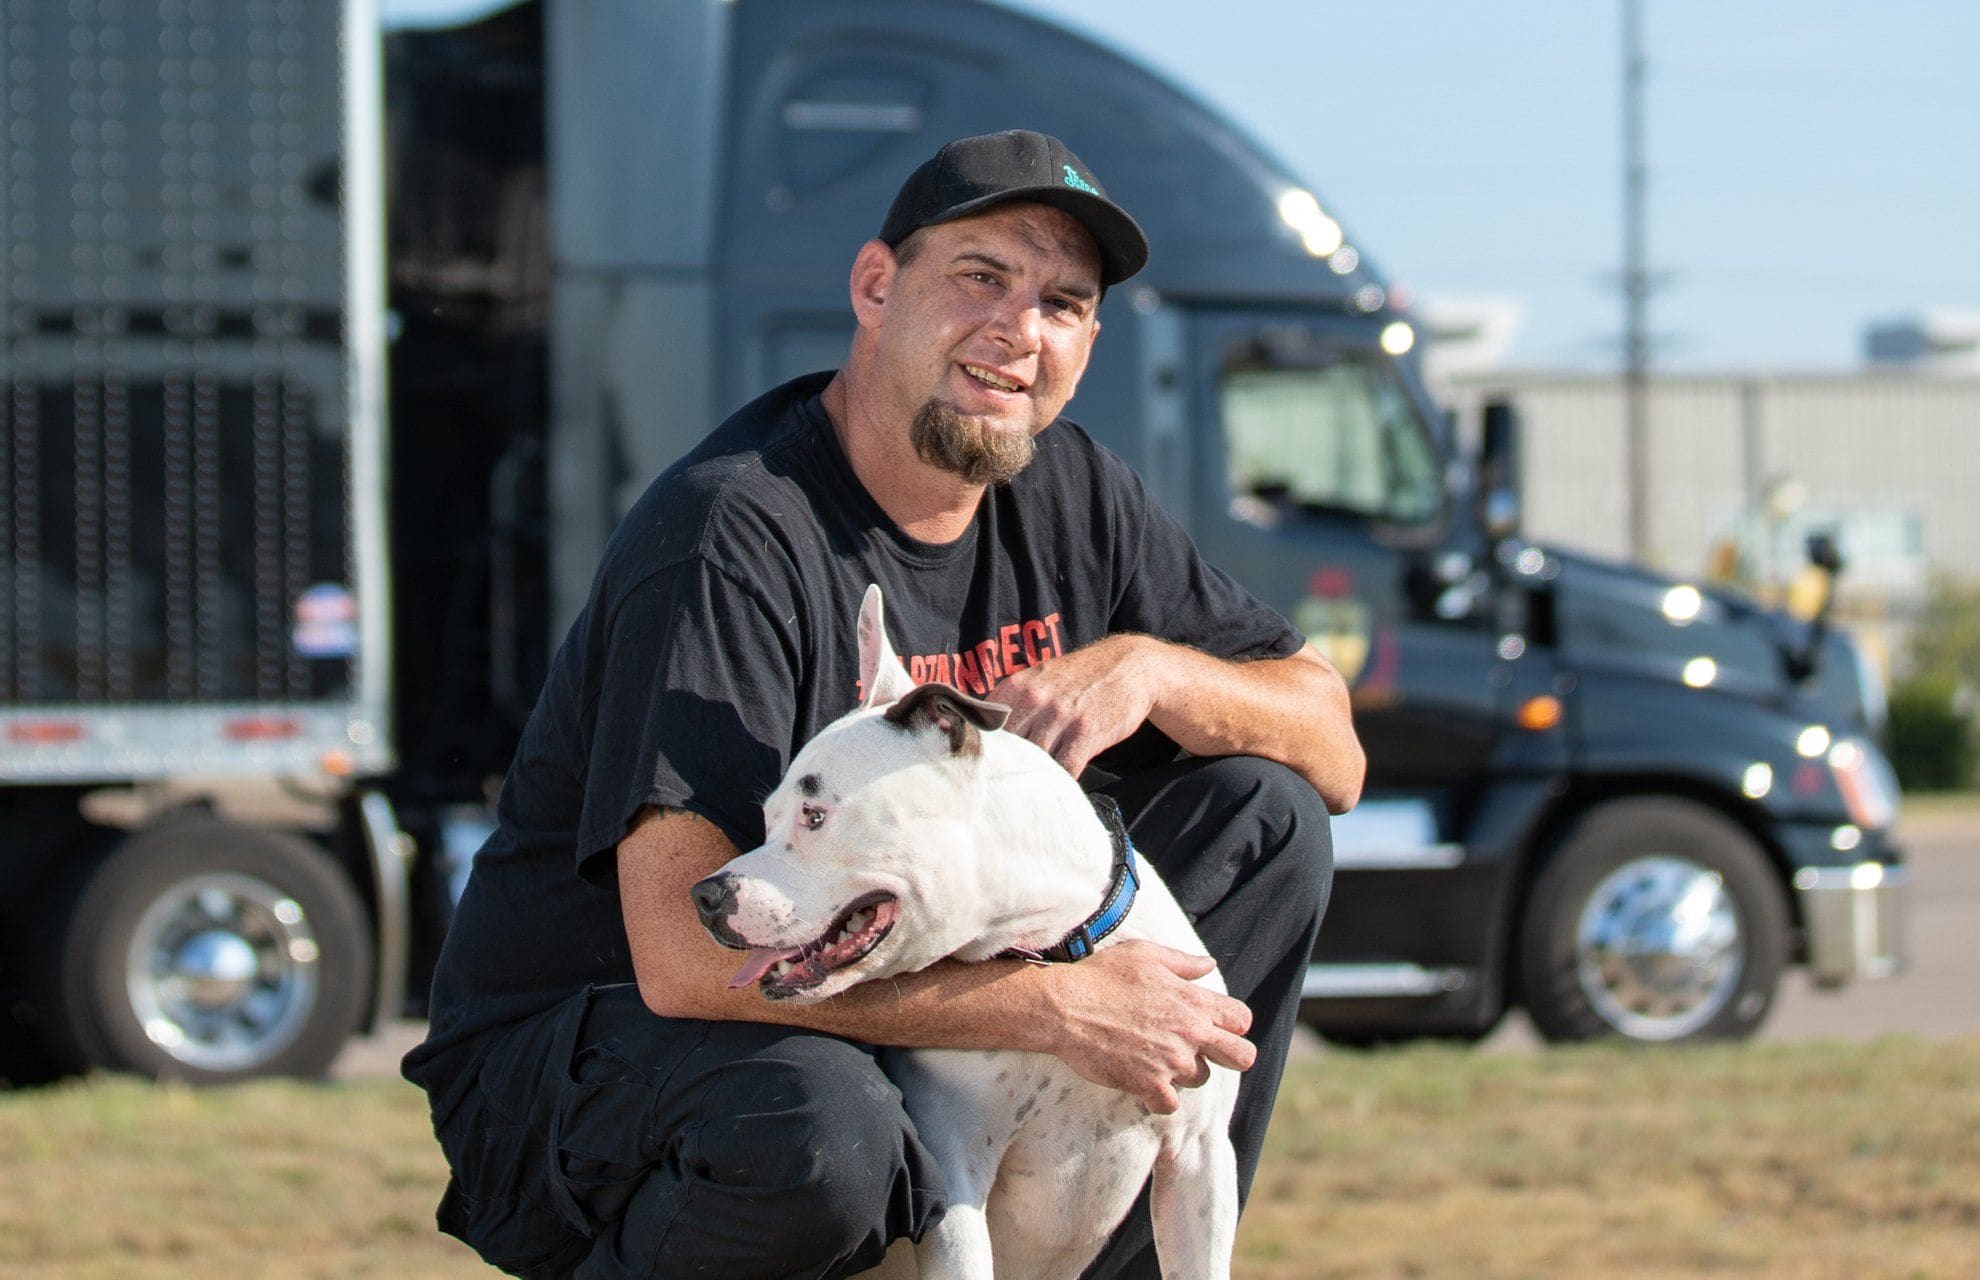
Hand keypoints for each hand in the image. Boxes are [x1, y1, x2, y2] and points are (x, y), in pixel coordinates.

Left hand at [996, 636, 1166, 777]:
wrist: (1129, 666)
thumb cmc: (1079, 678)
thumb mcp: (1039, 679)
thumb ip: (1012, 703)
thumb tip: (980, 732)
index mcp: (1017, 687)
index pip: (985, 728)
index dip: (983, 751)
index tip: (984, 766)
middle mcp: (1036, 699)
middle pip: (1007, 748)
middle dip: (1006, 767)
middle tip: (1007, 783)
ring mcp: (1061, 717)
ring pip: (1034, 761)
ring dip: (1033, 777)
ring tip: (1032, 787)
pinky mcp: (1086, 734)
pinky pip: (1064, 769)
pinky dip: (1059, 781)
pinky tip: (1057, 785)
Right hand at [1038, 939, 1255, 1114]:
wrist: (1064, 1007)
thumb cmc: (1101, 975)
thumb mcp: (1144, 955)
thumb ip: (1183, 962)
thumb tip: (1208, 964)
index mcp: (1193, 1000)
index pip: (1242, 1019)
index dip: (1232, 1023)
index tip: (1215, 1026)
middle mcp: (1190, 1033)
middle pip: (1242, 1057)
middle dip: (1231, 1057)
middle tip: (1207, 1054)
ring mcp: (1171, 1061)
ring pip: (1201, 1079)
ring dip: (1184, 1072)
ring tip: (1157, 1058)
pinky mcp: (1148, 1085)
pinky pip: (1170, 1105)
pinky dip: (1159, 1098)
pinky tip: (1144, 1082)